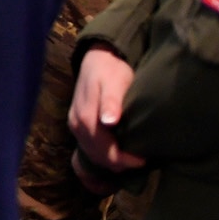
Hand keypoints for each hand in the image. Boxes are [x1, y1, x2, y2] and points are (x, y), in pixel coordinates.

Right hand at [68, 47, 146, 184]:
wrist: (97, 57)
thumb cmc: (110, 69)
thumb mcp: (114, 82)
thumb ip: (111, 102)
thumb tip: (108, 122)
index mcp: (86, 117)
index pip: (104, 150)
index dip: (123, 159)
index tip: (143, 159)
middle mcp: (77, 124)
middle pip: (97, 154)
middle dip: (119, 162)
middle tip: (142, 161)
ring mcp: (74, 124)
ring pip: (92, 153)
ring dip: (111, 160)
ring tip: (132, 159)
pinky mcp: (77, 122)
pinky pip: (89, 146)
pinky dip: (104, 153)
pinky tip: (118, 151)